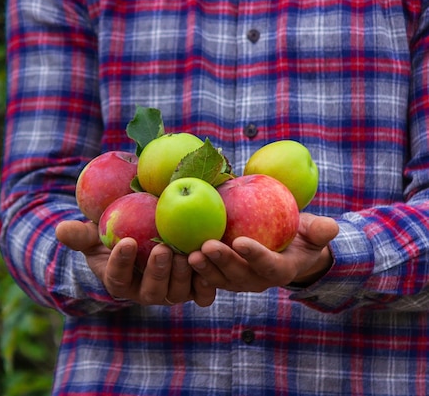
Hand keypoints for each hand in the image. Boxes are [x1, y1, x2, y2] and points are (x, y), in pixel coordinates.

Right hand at [55, 220, 215, 305]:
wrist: (147, 237)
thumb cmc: (115, 234)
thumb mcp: (94, 233)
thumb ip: (79, 235)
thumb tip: (61, 230)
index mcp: (119, 281)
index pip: (117, 277)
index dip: (121, 263)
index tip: (125, 242)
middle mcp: (145, 292)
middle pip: (151, 291)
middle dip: (157, 272)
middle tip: (161, 248)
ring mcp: (170, 292)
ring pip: (177, 293)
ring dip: (182, 276)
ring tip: (186, 253)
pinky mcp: (194, 288)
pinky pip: (202, 292)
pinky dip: (206, 282)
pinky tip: (208, 261)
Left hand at [188, 213, 338, 292]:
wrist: (286, 249)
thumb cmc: (301, 236)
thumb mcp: (315, 232)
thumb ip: (321, 231)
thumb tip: (329, 227)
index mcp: (280, 270)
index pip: (268, 266)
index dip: (255, 256)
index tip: (241, 242)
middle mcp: (257, 280)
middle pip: (238, 275)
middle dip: (222, 262)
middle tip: (207, 246)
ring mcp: (237, 280)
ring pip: (218, 278)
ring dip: (203, 268)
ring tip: (189, 253)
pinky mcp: (221, 276)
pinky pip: (206, 274)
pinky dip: (193, 267)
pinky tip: (178, 251)